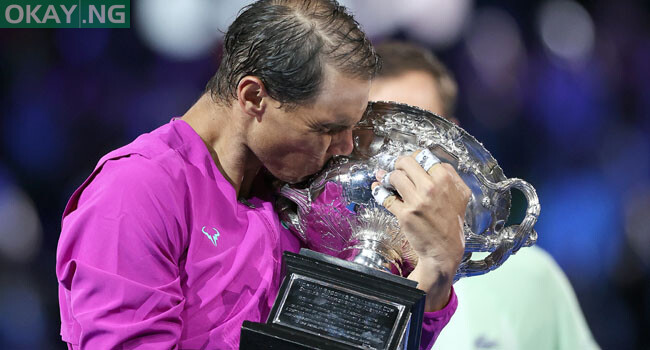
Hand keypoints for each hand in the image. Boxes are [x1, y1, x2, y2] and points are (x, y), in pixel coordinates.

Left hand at [373, 150, 470, 310]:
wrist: (444, 249)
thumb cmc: (452, 222)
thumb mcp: (461, 195)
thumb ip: (451, 176)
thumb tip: (434, 163)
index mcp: (446, 180)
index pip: (424, 156)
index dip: (415, 157)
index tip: (411, 162)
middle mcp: (431, 188)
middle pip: (406, 162)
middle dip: (399, 164)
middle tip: (398, 169)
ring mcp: (417, 201)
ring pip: (394, 177)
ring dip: (389, 177)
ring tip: (390, 181)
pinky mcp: (404, 214)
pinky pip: (385, 196)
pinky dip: (379, 191)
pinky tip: (378, 188)